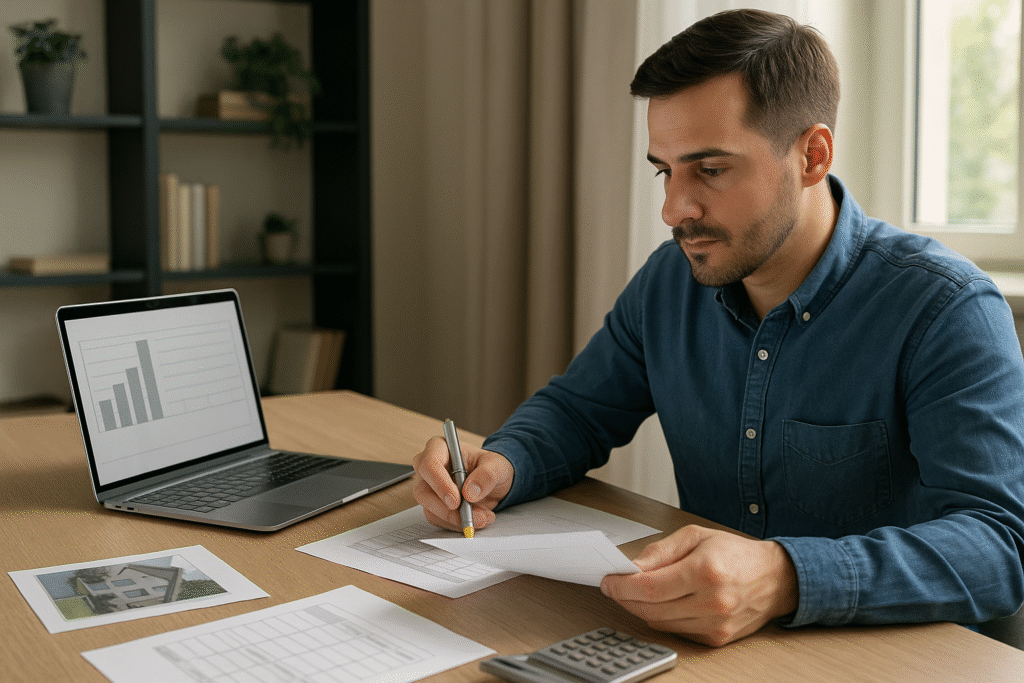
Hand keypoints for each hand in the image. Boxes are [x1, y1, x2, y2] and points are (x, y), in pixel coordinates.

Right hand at [412, 436, 513, 530]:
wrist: (495, 482)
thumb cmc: (491, 467)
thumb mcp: (497, 465)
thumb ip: (486, 475)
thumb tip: (469, 492)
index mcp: (439, 448)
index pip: (429, 465)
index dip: (440, 484)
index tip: (456, 501)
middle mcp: (428, 468)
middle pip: (423, 491)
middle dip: (446, 509)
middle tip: (468, 518)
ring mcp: (429, 489)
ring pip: (430, 510)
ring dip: (456, 519)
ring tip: (483, 518)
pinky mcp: (433, 506)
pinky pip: (439, 520)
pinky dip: (457, 524)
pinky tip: (476, 519)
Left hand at [600, 525, 797, 646]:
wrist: (775, 578)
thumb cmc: (736, 553)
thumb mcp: (696, 536)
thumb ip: (660, 551)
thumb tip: (632, 567)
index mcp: (705, 570)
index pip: (650, 587)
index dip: (623, 586)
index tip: (609, 581)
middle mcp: (712, 601)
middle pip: (651, 609)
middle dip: (626, 598)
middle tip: (615, 587)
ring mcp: (715, 624)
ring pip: (660, 624)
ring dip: (641, 610)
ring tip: (636, 593)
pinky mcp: (717, 638)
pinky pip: (676, 631)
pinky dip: (663, 618)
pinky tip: (662, 603)